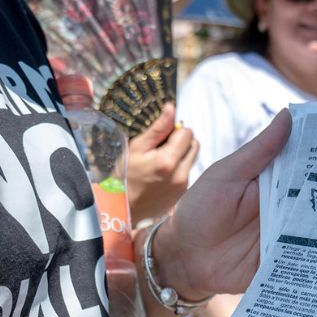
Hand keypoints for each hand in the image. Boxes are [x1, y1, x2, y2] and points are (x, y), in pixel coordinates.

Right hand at [127, 103, 198, 221]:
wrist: (121, 209)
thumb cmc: (123, 176)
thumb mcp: (136, 148)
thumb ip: (157, 128)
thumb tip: (172, 107)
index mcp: (168, 162)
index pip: (187, 133)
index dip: (175, 130)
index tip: (161, 136)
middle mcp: (180, 175)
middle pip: (194, 145)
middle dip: (181, 141)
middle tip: (162, 146)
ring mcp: (183, 186)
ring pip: (192, 158)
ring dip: (181, 154)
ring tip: (160, 160)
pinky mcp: (182, 194)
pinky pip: (187, 172)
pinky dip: (179, 168)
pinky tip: (161, 173)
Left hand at [151, 110, 290, 298]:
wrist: (183, 258)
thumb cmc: (200, 210)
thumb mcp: (227, 175)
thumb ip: (259, 151)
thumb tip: (288, 114)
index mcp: (274, 179)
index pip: (308, 162)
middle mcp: (285, 205)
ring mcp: (287, 234)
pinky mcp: (285, 260)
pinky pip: (309, 257)